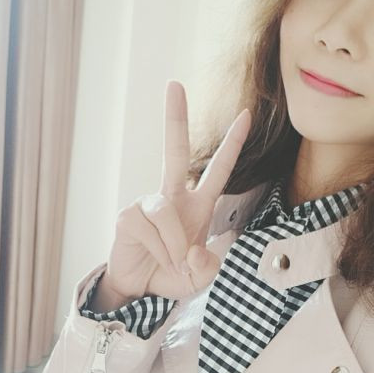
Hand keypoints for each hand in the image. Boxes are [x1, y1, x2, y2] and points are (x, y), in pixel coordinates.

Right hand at [103, 80, 250, 300]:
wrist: (140, 289)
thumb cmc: (173, 275)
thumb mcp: (202, 276)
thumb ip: (209, 266)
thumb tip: (194, 252)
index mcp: (197, 206)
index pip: (218, 170)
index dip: (232, 144)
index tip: (245, 115)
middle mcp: (172, 197)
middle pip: (175, 151)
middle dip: (175, 118)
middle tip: (174, 84)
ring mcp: (147, 204)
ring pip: (167, 212)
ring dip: (176, 245)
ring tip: (175, 263)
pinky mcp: (128, 216)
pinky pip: (150, 228)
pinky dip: (160, 250)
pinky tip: (154, 257)